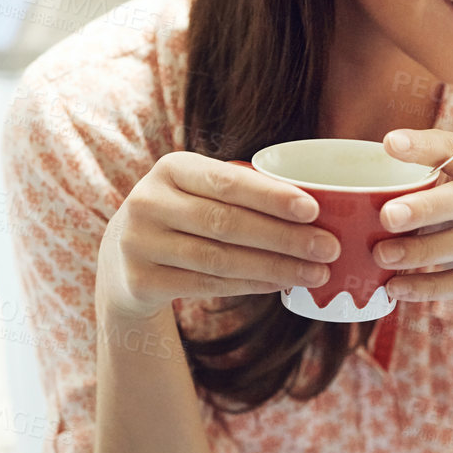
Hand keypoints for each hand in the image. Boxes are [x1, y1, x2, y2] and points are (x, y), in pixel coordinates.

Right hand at [97, 152, 341, 317]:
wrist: (123, 258)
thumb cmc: (185, 216)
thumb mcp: (199, 191)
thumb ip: (242, 192)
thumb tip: (316, 209)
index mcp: (171, 168)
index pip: (227, 182)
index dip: (271, 196)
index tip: (314, 209)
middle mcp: (148, 201)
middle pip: (227, 223)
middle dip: (285, 237)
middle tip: (328, 248)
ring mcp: (139, 242)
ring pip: (219, 258)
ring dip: (275, 267)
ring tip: (316, 272)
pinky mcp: (140, 281)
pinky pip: (207, 285)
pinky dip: (250, 284)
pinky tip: (281, 285)